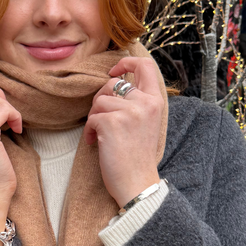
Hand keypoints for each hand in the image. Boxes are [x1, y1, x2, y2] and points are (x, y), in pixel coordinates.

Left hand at [83, 57, 164, 207]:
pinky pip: (92, 118)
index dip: (126, 62)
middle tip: (100, 119)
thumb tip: (116, 84)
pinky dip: (90, 131)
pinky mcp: (112, 122)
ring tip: (100, 136)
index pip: (145, 65)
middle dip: (101, 100)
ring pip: (99, 101)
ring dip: (94, 118)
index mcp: (156, 101)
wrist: (137, 183)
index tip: (113, 71)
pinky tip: (96, 143)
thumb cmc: (138, 158)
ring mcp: (129, 111)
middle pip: (113, 84)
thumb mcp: (147, 124)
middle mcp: (145, 102)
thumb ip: (138, 104)